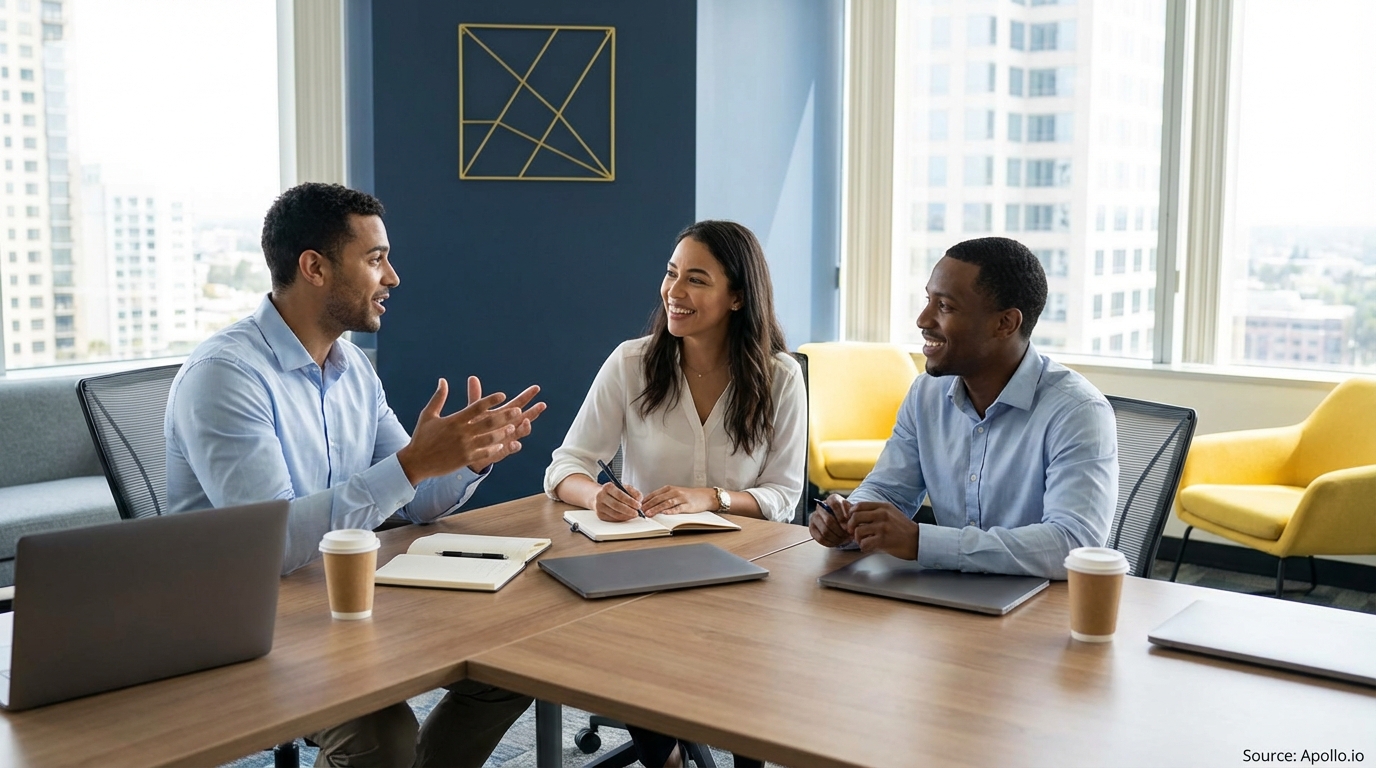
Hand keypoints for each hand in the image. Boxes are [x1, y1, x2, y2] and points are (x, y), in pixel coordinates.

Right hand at [396, 377, 542, 484]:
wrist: (415, 462)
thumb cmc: (422, 437)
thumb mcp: (428, 415)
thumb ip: (438, 398)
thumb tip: (442, 380)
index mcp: (454, 420)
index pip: (476, 407)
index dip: (490, 400)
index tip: (502, 395)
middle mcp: (461, 432)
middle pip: (487, 422)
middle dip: (504, 416)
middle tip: (518, 410)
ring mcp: (464, 447)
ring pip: (489, 438)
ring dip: (503, 432)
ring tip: (514, 427)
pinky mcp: (464, 459)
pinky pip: (483, 454)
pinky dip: (494, 449)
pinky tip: (503, 445)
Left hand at [464, 378, 545, 472]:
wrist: (468, 448)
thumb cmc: (475, 427)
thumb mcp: (475, 410)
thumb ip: (476, 395)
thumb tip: (472, 377)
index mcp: (505, 414)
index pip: (519, 403)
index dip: (527, 396)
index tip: (536, 388)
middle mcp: (510, 426)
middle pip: (525, 417)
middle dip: (533, 411)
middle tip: (541, 404)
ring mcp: (508, 438)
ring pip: (520, 433)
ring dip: (525, 428)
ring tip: (526, 422)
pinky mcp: (501, 450)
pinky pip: (510, 449)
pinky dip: (513, 447)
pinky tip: (514, 443)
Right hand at [594, 482, 642, 521]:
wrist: (599, 495)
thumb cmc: (614, 492)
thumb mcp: (624, 487)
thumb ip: (633, 492)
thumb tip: (639, 499)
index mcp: (607, 487)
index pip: (619, 495)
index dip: (630, 501)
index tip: (638, 505)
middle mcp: (601, 496)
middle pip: (616, 505)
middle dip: (628, 510)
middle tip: (637, 513)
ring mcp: (599, 506)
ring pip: (615, 514)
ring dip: (626, 516)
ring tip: (634, 515)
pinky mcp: (600, 515)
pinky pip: (613, 519)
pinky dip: (622, 518)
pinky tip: (627, 516)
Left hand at [641, 486, 715, 516]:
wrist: (705, 496)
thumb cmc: (689, 495)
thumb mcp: (675, 493)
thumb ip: (664, 496)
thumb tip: (650, 503)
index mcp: (669, 488)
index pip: (654, 494)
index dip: (646, 500)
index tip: (638, 506)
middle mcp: (674, 492)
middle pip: (658, 498)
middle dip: (648, 505)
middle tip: (640, 511)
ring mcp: (681, 498)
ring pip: (666, 503)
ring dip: (656, 509)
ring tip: (649, 514)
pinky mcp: (687, 505)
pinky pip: (677, 508)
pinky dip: (670, 511)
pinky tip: (664, 513)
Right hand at [808, 493, 853, 546]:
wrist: (840, 522)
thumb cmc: (847, 517)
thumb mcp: (852, 512)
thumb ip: (852, 514)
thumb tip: (849, 521)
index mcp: (831, 499)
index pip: (834, 504)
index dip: (842, 516)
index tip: (848, 525)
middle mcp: (820, 506)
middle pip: (829, 520)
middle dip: (840, 530)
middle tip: (847, 535)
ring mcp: (814, 517)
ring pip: (824, 531)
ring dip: (836, 537)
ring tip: (844, 539)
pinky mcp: (812, 528)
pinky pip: (820, 538)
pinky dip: (830, 542)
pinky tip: (837, 542)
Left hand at [847, 501, 918, 559]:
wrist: (918, 541)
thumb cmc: (903, 529)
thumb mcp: (891, 513)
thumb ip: (875, 511)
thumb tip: (855, 513)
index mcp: (883, 506)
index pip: (859, 505)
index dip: (851, 513)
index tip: (851, 520)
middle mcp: (882, 514)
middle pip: (855, 517)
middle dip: (850, 526)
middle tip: (852, 532)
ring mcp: (883, 527)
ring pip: (858, 531)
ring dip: (857, 539)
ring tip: (863, 541)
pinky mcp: (883, 540)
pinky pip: (864, 543)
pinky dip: (863, 547)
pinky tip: (868, 547)